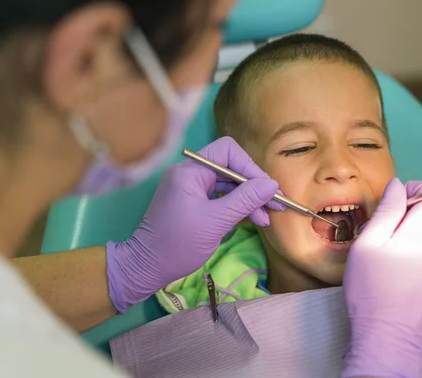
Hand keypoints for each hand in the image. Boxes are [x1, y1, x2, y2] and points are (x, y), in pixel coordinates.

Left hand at [105, 137, 284, 312]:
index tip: (268, 190)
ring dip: (248, 199)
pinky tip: (253, 219)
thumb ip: (245, 200)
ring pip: (228, 183)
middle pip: (230, 167)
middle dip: (253, 186)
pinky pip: (221, 196)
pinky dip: (237, 206)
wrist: (146, 269)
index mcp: (190, 171)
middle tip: (275, 205)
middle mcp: (190, 173)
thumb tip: (272, 184)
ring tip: (266, 218)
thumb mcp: (215, 222)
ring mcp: (191, 187)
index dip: (251, 168)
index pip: (228, 152)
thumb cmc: (177, 244)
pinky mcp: (193, 202)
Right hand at [341, 178, 421, 377]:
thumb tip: (397, 185)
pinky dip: (412, 257)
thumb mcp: (369, 243)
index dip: (410, 191)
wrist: (388, 338)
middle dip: (401, 220)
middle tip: (376, 240)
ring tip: (383, 262)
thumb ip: (386, 209)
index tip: (390, 206)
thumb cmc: (372, 289)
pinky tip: (394, 277)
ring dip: (405, 240)